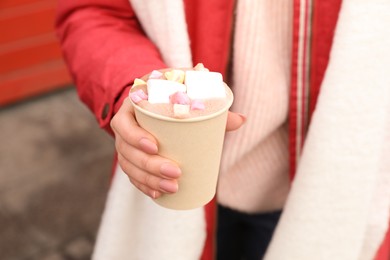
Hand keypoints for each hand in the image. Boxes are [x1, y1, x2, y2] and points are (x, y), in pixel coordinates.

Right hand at [111, 98, 245, 198]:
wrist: (157, 100)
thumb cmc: (173, 96)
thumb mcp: (187, 95)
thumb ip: (212, 107)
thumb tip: (241, 120)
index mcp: (133, 106)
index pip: (124, 122)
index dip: (135, 136)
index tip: (155, 146)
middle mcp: (125, 126)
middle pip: (128, 150)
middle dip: (150, 165)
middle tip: (175, 172)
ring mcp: (126, 144)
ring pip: (129, 166)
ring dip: (148, 179)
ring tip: (171, 187)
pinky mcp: (131, 157)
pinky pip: (131, 175)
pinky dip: (143, 185)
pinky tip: (157, 194)